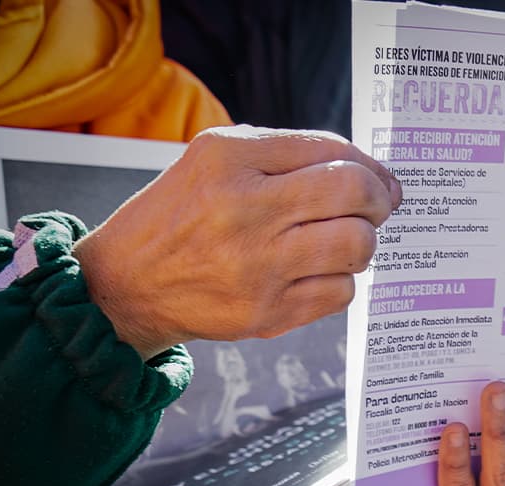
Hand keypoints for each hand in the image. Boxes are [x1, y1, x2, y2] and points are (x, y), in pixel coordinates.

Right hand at [73, 125, 400, 358]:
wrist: (124, 284)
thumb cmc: (180, 215)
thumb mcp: (215, 159)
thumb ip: (286, 152)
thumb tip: (367, 171)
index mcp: (229, 158)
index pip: (332, 152)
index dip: (370, 167)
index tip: (380, 181)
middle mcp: (242, 209)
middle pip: (354, 195)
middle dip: (379, 200)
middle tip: (377, 208)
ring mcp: (256, 267)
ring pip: (356, 246)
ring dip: (362, 243)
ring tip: (342, 241)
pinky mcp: (265, 314)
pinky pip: (340, 293)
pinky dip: (339, 281)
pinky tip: (314, 273)